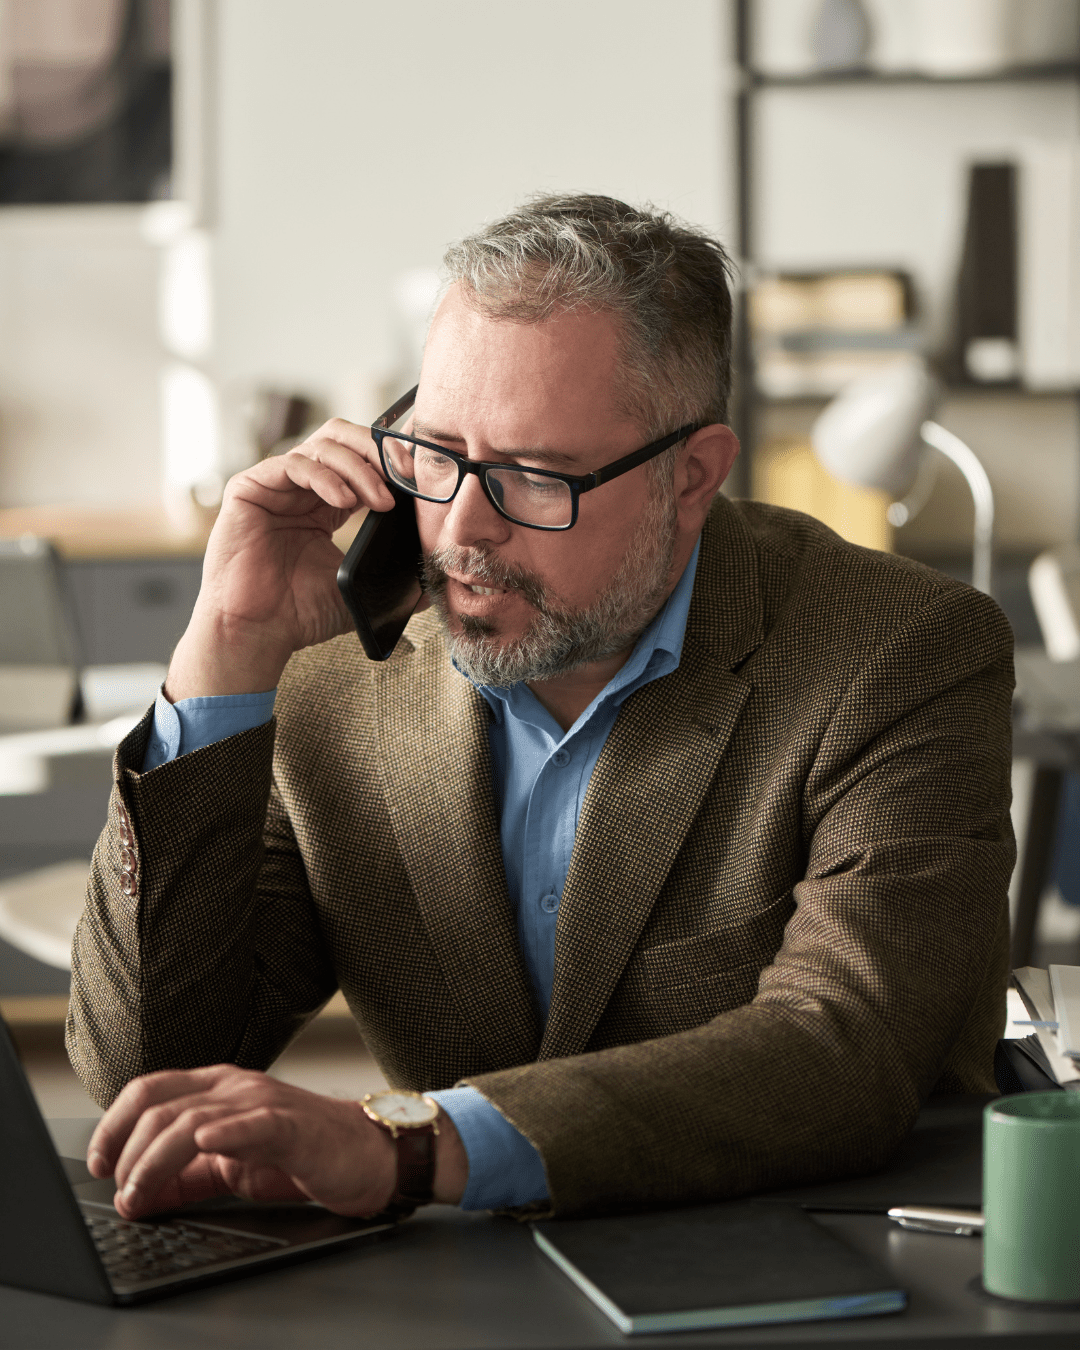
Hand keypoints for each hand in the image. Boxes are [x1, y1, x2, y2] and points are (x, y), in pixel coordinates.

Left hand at [86, 1064, 467, 1219]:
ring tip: (141, 1193)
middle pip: (159, 1106)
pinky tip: (206, 1144)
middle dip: (127, 1152)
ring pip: (191, 1119)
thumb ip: (186, 1176)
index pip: (149, 1091)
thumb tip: (137, 1195)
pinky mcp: (290, 1125)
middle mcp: (235, 1086)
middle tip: (121, 1192)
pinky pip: (252, 1123)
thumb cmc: (305, 1154)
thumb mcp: (231, 1169)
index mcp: (218, 1088)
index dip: (113, 1126)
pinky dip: (223, 1132)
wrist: (370, 1155)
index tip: (99, 1165)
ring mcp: (262, 1102)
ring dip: (155, 1160)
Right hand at [167, 419, 399, 699]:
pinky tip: (346, 500)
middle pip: (342, 439)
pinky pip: (292, 464)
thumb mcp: (359, 590)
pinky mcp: (248, 489)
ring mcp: (274, 486)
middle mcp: (299, 489)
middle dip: (377, 451)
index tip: (419, 478)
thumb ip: (394, 578)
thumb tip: (434, 580)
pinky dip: (325, 477)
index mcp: (325, 504)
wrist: (256, 633)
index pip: (360, 461)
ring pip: (322, 446)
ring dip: (359, 468)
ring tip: (380, 500)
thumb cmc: (298, 615)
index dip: (390, 462)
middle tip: (403, 475)